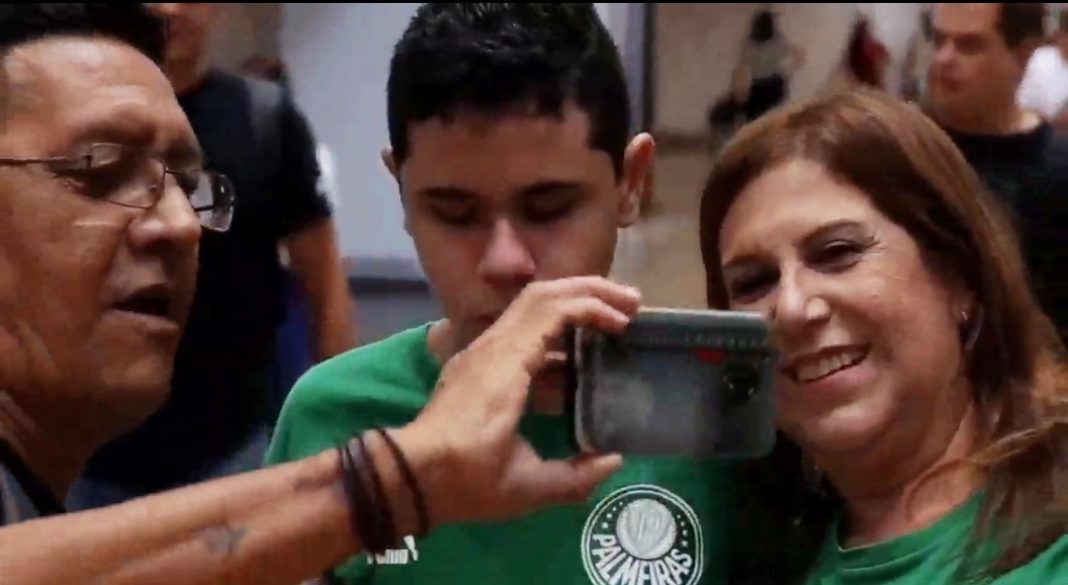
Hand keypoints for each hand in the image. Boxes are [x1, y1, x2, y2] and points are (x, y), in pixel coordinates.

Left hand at [397, 277, 640, 525]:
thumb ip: (575, 477)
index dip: (594, 308)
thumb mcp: (526, 486)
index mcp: (506, 365)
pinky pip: (519, 330)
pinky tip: (576, 358)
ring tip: (611, 320)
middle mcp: (491, 347)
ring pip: (528, 306)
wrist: (408, 477)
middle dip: (590, 291)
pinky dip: (554, 329)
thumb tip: (612, 460)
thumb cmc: (466, 479)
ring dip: (571, 305)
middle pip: (542, 294)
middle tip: (632, 304)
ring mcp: (480, 352)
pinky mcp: (476, 365)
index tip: (625, 325)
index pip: (553, 310)